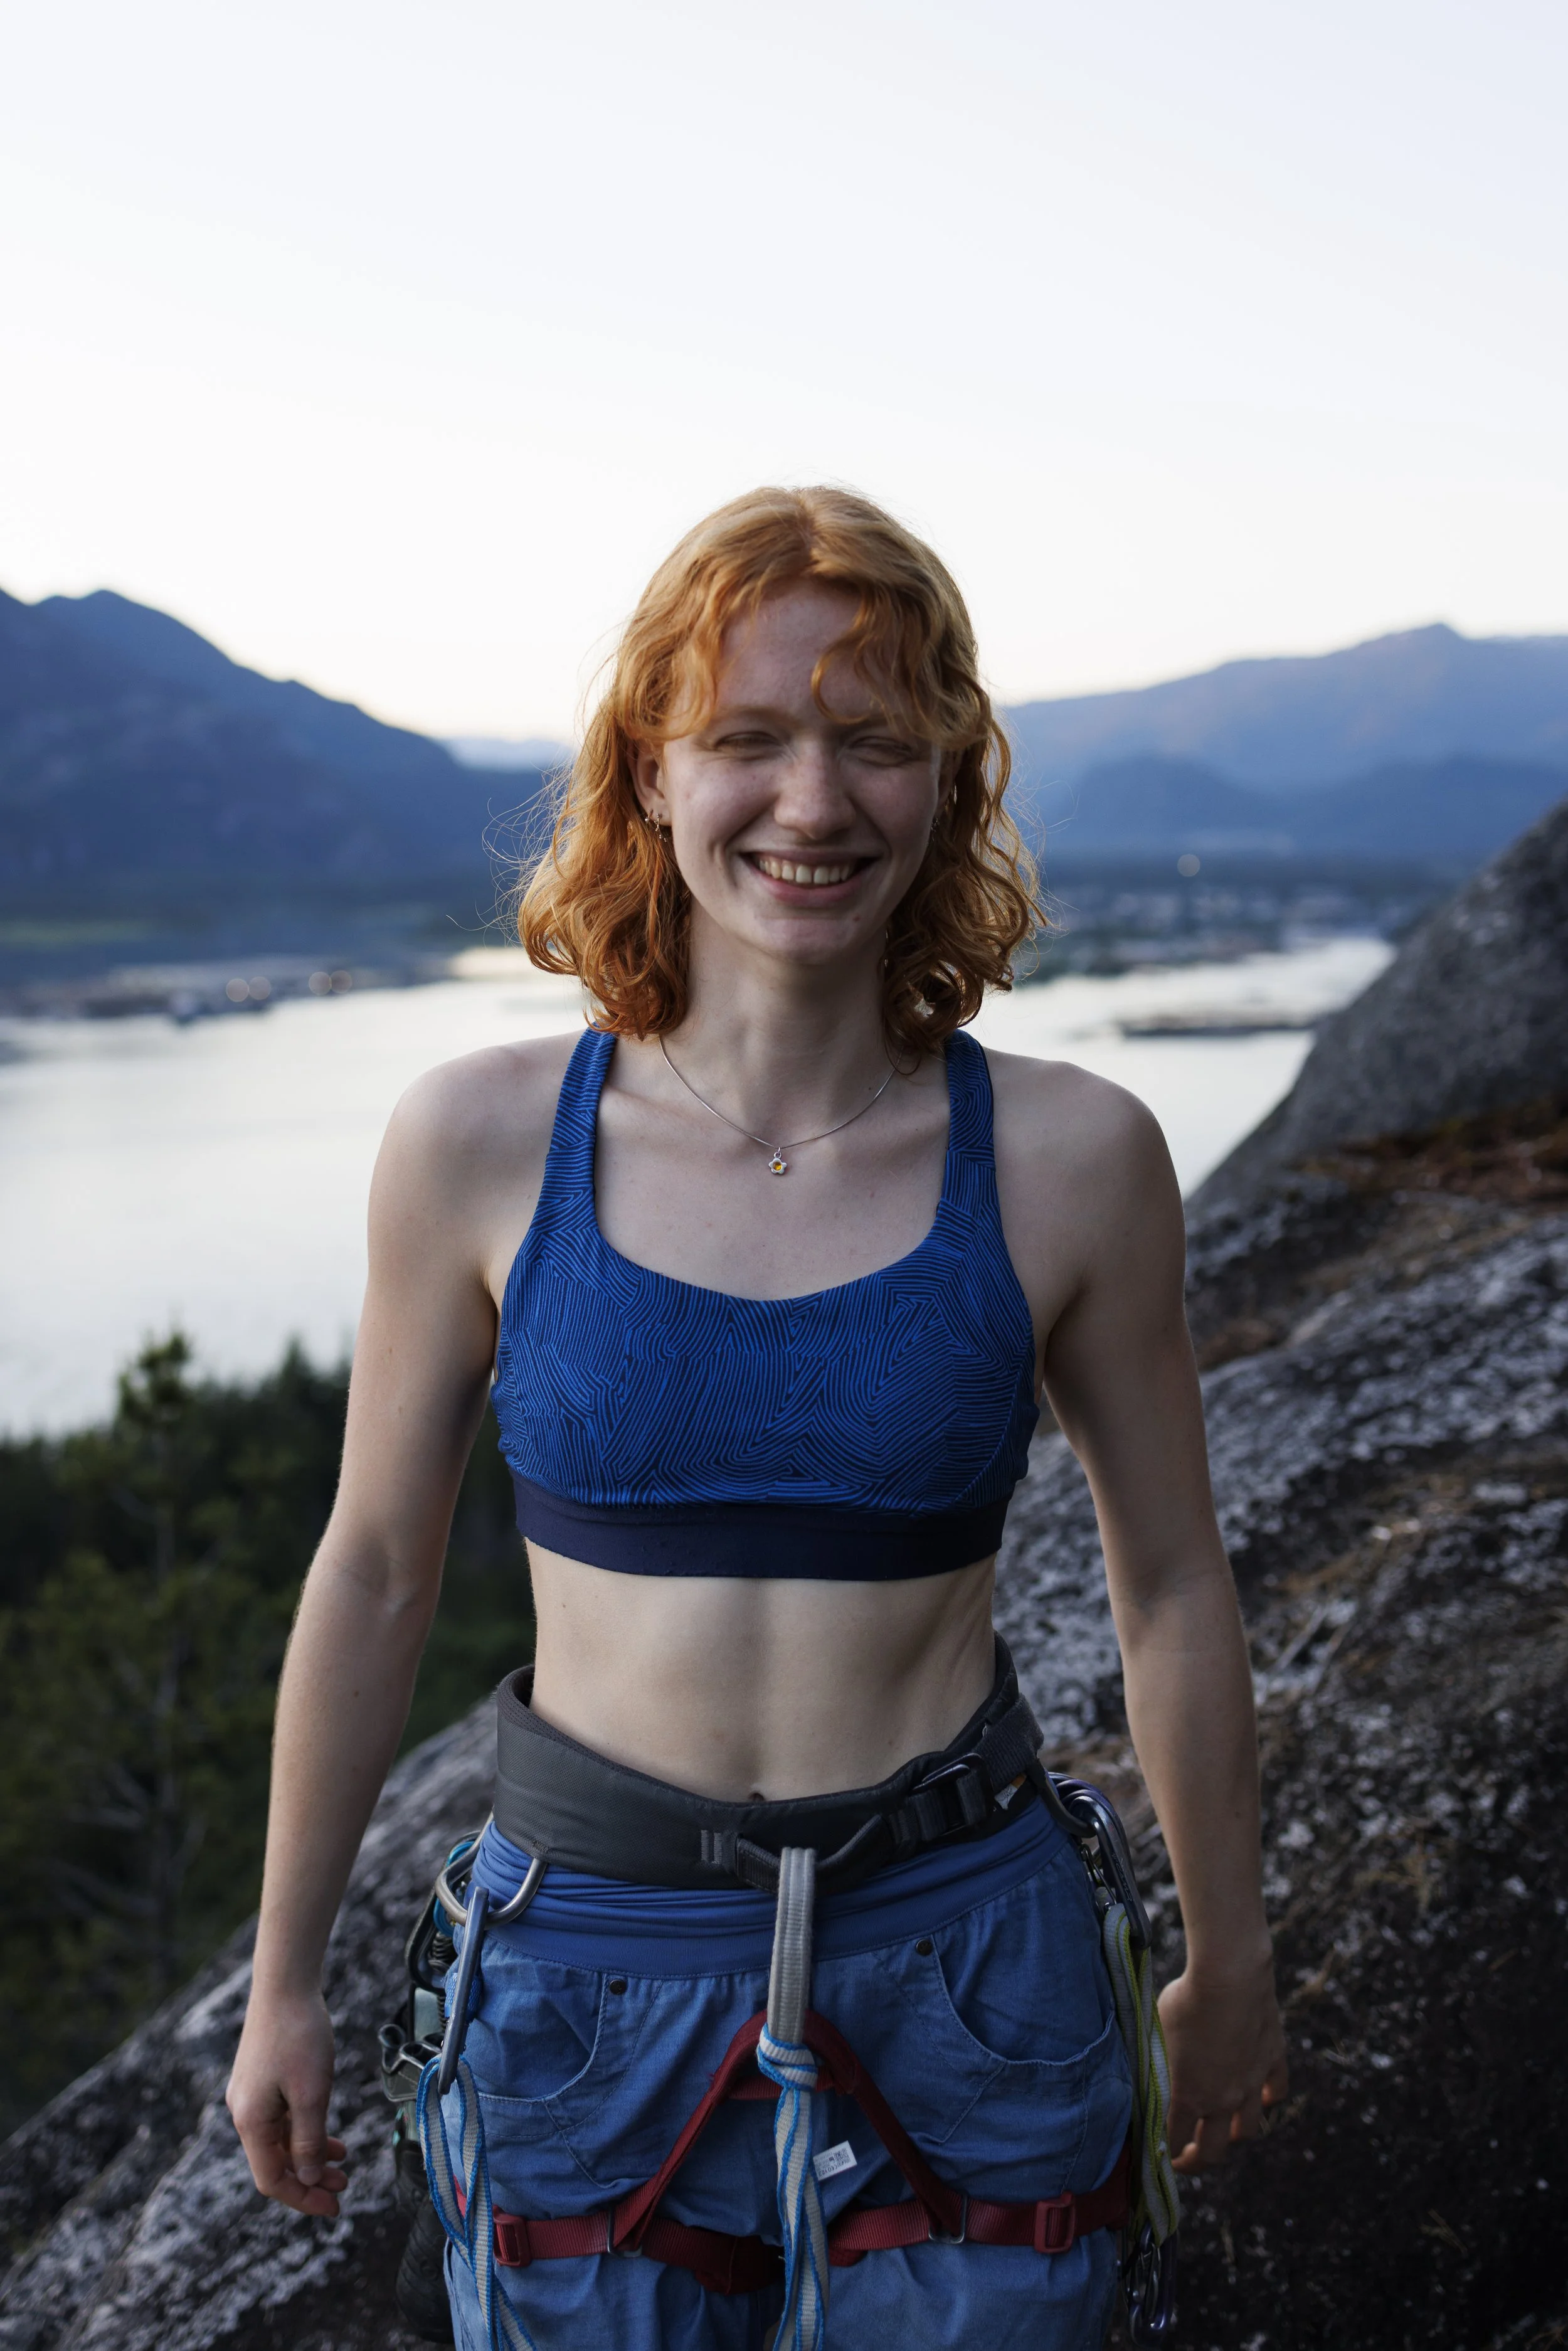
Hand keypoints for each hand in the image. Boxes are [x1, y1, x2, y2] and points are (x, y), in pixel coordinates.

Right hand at [226, 1984, 348, 2215]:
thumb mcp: (311, 2093)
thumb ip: (308, 2140)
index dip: (303, 2198)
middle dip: (309, 2180)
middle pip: (275, 2163)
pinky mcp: (262, 2079)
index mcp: (251, 2122)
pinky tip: (328, 2133)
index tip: (334, 2207)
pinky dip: (305, 2131)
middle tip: (343, 2188)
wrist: (285, 1984)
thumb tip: (306, 2179)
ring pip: (281, 2141)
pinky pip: (282, 2119)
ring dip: (310, 2155)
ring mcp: (252, 2095)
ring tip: (342, 2162)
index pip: (272, 2179)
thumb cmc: (299, 2035)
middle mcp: (245, 2112)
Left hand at [1157, 1950, 1287, 2172]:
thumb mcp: (1154, 2035)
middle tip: (1188, 2157)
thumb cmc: (1183, 2002)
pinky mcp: (1272, 2061)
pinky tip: (1259, 2095)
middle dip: (1198, 2160)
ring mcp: (1251, 2083)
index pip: (1174, 2143)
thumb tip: (1140, 2081)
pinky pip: (1275, 2091)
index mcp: (1188, 2097)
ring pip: (1247, 2128)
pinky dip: (1268, 2098)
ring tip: (1222, 2131)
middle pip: (1213, 2150)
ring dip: (1233, 2135)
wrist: (1230, 1978)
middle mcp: (1222, 2100)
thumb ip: (1152, 2066)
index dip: (1165, 2155)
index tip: (1158, 2155)